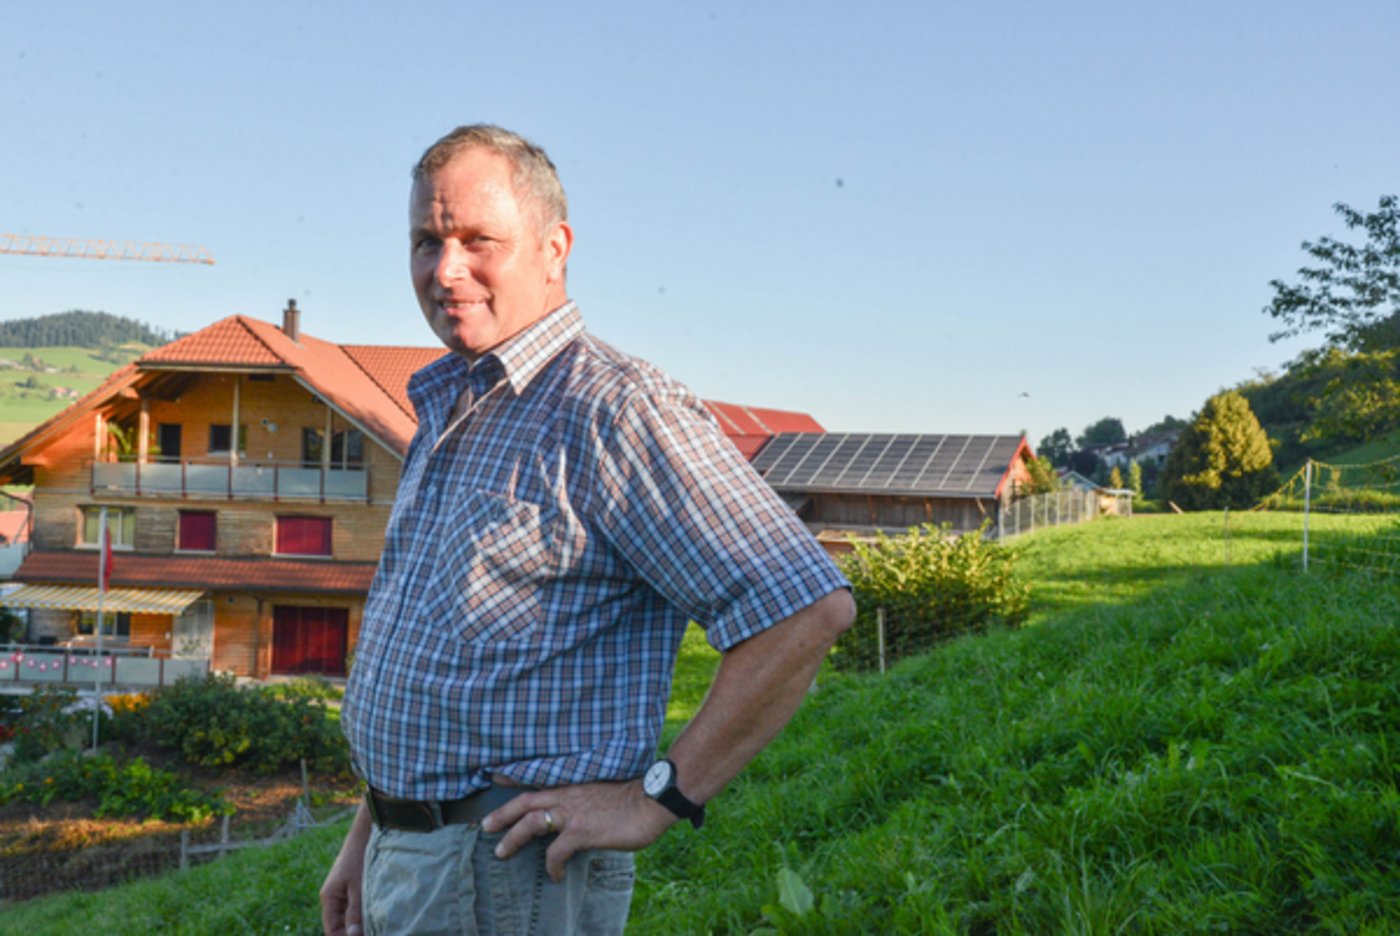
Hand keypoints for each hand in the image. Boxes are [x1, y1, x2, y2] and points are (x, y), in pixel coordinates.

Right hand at [320, 802, 370, 935]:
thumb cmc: (360, 857)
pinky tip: (379, 919)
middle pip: (341, 927)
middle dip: (354, 934)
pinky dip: (365, 915)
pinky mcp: (354, 889)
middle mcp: (334, 899)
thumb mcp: (358, 886)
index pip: (332, 931)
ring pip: (350, 919)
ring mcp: (344, 894)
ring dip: (362, 926)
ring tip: (378, 929)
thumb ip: (355, 912)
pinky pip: (357, 909)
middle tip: (374, 933)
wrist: (366, 834)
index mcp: (329, 899)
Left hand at [481, 780, 674, 881]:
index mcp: (573, 785)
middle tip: (486, 826)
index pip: (538, 780)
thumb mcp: (604, 793)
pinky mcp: (581, 831)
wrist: (652, 801)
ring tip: (501, 852)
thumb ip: (588, 801)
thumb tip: (585, 815)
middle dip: (502, 815)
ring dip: (512, 838)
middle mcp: (568, 795)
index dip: (514, 780)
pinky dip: (552, 866)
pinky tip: (556, 876)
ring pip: (530, 823)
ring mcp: (572, 813)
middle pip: (525, 802)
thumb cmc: (634, 799)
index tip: (496, 778)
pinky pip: (555, 852)